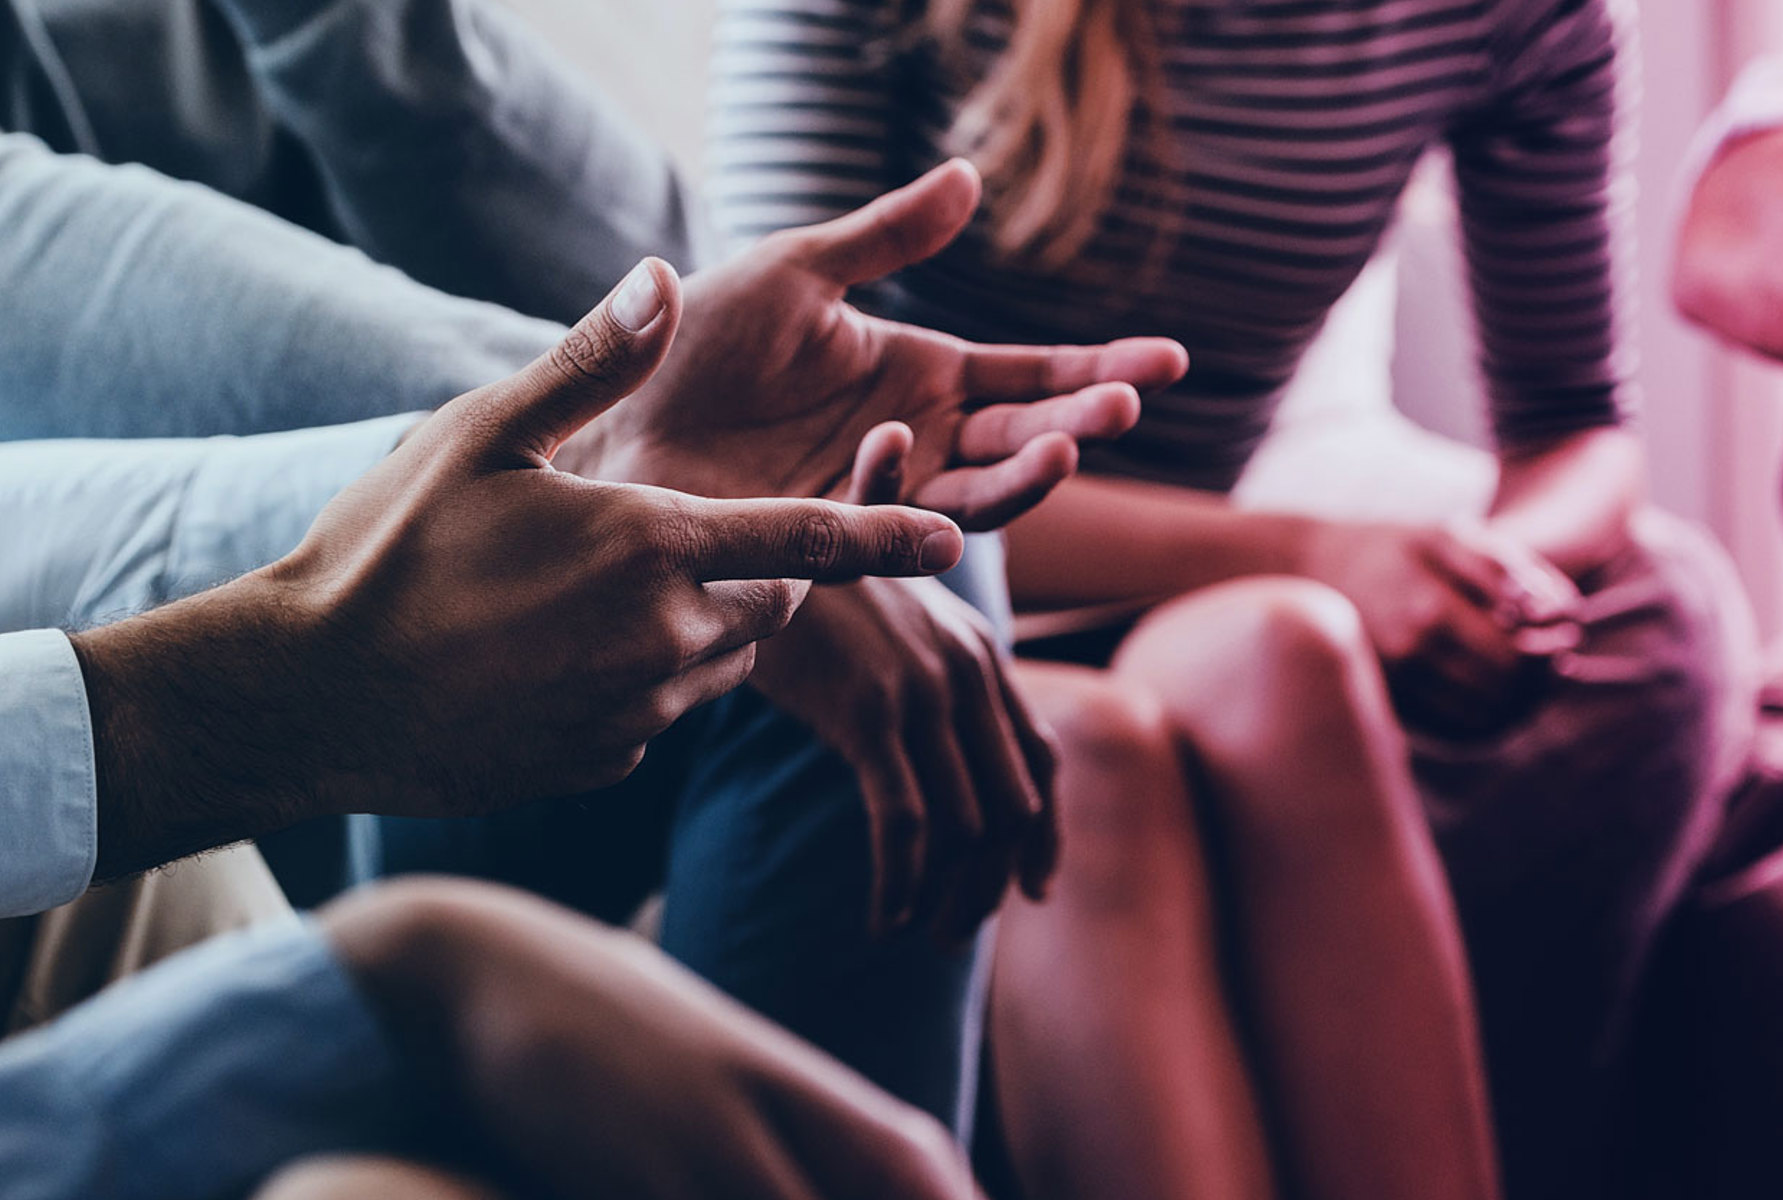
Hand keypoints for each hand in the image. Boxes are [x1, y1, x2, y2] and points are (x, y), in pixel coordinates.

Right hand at [75, 262, 965, 875]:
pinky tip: (553, 655)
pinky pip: (659, 711)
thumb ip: (592, 363)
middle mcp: (661, 637)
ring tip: (602, 592)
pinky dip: (641, 679)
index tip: (953, 531)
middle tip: (681, 539)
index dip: (884, 531)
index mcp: (647, 545)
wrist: (305, 694)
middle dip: (762, 574)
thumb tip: (668, 276)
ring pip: (720, 661)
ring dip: (701, 625)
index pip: (805, 539)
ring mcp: (634, 711)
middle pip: (772, 606)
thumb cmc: (384, 549)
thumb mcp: (480, 433)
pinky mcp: (602, 763)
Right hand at [323, 879, 980, 1199]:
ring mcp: (675, 1146)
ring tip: (772, 1196)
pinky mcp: (608, 1177)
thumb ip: (771, 1088)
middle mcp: (742, 1107)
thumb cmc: (591, 1007)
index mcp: (775, 1065)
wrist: (467, 967)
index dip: (955, 1198)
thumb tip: (850, 1135)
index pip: (906, 1147)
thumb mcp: (701, 1031)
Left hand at [567, 160, 1188, 528]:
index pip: (1037, 374)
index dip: (1101, 368)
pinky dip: (904, 488)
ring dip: (1030, 474)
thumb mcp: (796, 271)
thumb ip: (884, 236)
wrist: (612, 421)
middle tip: (1130, 402)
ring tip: (1067, 443)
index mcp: (923, 373)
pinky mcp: (834, 535)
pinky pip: (890, 520)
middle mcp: (919, 440)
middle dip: (1086, 420)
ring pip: (983, 495)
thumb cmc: (694, 345)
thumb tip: (968, 178)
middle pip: (1029, 438)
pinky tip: (898, 439)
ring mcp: (882, 493)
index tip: (1171, 361)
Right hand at [748, 574, 1058, 939]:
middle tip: (956, 930)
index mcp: (981, 651)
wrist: (744, 544)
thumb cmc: (805, 591)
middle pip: (1012, 807)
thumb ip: (931, 676)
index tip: (1032, 890)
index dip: (1045, 836)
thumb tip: (949, 757)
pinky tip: (884, 917)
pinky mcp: (868, 712)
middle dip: (992, 883)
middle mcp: (966, 669)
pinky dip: (902, 885)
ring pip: (967, 827)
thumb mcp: (890, 620)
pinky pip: (907, 825)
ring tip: (918, 930)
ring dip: (950, 898)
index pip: (1042, 761)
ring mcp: (922, 690)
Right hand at [1297, 519, 1582, 731]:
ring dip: (1518, 701)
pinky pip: (1456, 728)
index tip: (1566, 636)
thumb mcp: (1450, 535)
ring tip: (1527, 674)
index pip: (1518, 652)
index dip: (1553, 649)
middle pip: (1504, 689)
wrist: (1311, 572)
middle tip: (1556, 659)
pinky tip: (1497, 692)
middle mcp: (1411, 652)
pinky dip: (1488, 717)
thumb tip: (1560, 612)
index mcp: (1430, 608)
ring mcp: (1397, 683)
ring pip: (1483, 715)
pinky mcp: (1389, 701)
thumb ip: (1508, 568)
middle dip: (1540, 677)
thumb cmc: (1395, 549)